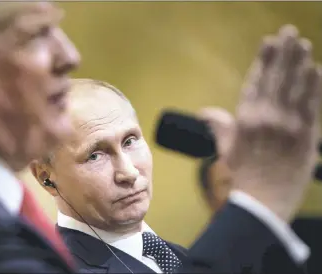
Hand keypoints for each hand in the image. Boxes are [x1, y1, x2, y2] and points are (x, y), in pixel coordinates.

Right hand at [199, 25, 321, 221]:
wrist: (262, 201)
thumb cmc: (242, 175)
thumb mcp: (226, 149)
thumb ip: (217, 126)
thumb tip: (205, 112)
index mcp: (244, 119)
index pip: (255, 82)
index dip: (263, 60)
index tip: (268, 42)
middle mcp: (265, 117)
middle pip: (275, 79)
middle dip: (282, 53)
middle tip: (288, 32)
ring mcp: (287, 125)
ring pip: (294, 87)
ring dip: (299, 62)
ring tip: (302, 43)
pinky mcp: (306, 135)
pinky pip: (311, 105)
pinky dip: (314, 86)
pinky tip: (315, 69)